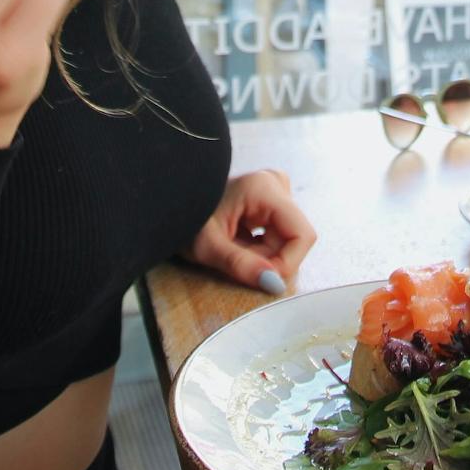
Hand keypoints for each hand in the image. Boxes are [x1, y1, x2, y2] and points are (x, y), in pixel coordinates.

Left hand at [182, 169, 315, 294]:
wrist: (166, 201)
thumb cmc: (183, 217)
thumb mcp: (207, 246)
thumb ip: (240, 265)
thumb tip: (275, 284)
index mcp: (264, 188)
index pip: (302, 235)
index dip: (287, 262)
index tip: (262, 276)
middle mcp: (274, 184)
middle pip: (292, 239)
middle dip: (268, 258)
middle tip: (234, 256)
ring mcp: (272, 191)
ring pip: (284, 239)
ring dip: (261, 254)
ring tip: (231, 247)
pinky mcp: (267, 201)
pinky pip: (276, 234)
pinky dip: (257, 247)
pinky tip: (235, 241)